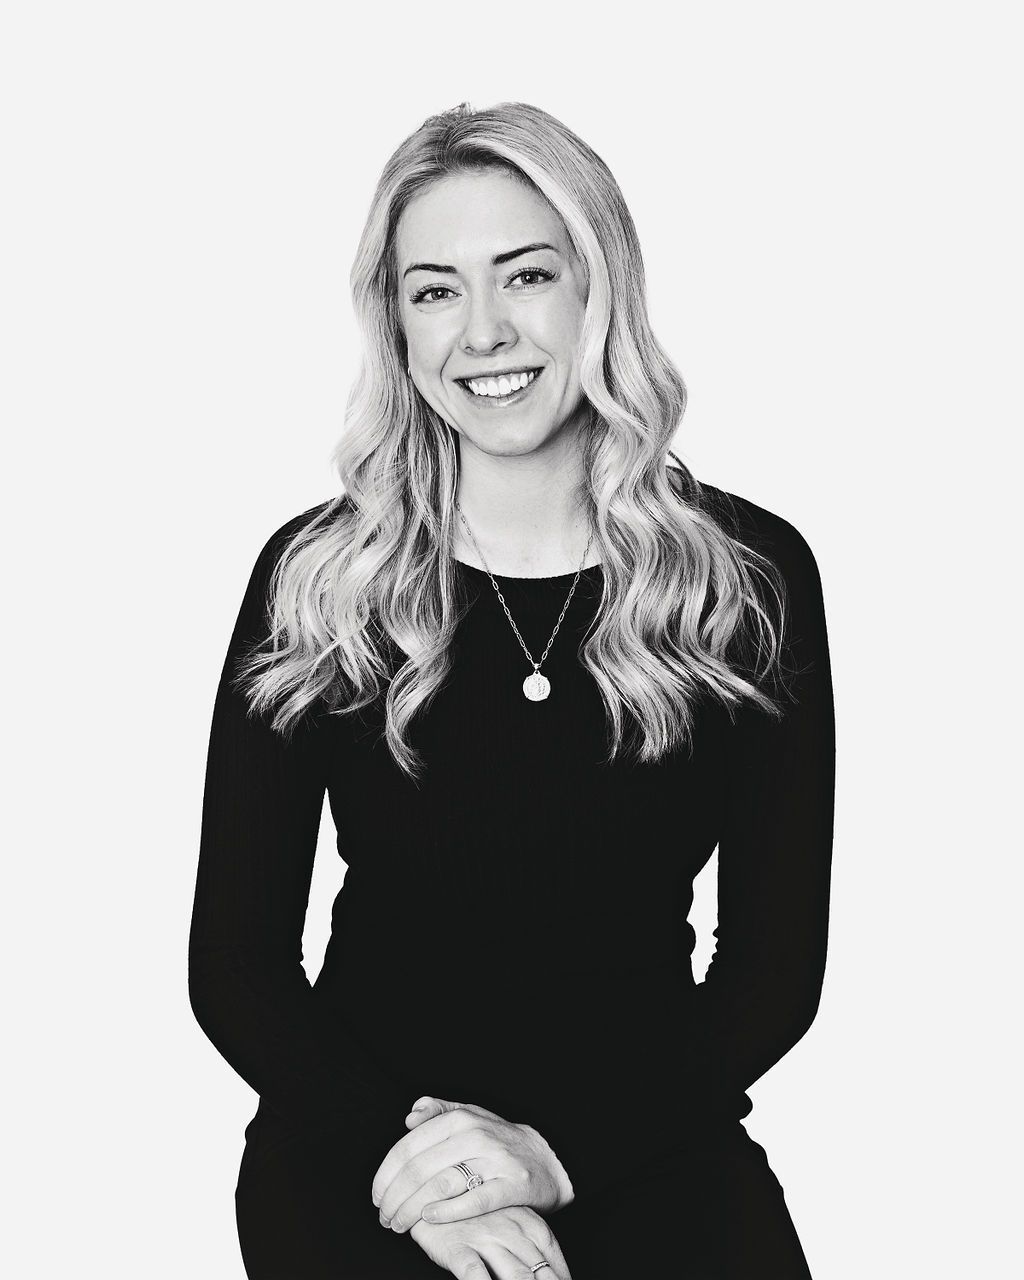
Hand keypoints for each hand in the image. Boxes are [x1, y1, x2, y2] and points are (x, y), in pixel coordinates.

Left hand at [372, 1096, 574, 1234]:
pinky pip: (474, 1200)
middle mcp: (476, 1135)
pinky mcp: (512, 1185)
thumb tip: (410, 1117)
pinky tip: (428, 1218)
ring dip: (412, 1209)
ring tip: (399, 1225)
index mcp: (459, 1118)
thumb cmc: (497, 1140)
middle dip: (395, 1197)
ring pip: (441, 1185)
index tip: (376, 1196)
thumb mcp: (469, 1117)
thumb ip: (437, 1111)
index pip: (409, 1147)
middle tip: (383, 1218)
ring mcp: (495, 1159)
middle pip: (420, 1169)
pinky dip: (447, 1211)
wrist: (545, 1160)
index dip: (386, 1174)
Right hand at [408, 1204, 572, 1279]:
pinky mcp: (458, 1246)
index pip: (551, 1254)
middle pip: (538, 1270)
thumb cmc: (471, 1211)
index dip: (561, 1275)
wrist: (429, 1188)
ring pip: (515, 1274)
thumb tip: (544, 1269)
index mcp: (525, 1221)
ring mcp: (484, 1238)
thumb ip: (525, 1242)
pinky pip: (474, 1272)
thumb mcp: (505, 1218)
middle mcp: (509, 1230)